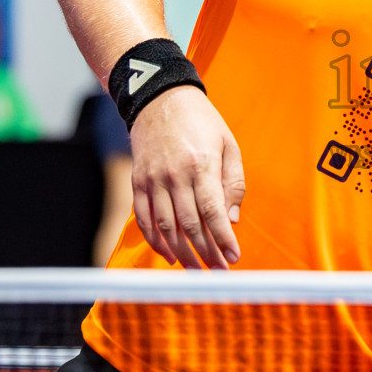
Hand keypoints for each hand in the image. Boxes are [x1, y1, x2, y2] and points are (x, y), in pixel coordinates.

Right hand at [128, 86, 244, 268]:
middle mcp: (175, 175)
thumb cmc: (202, 122)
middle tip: (218, 272)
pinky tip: (169, 254)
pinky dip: (155, 240)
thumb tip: (232, 219)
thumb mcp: (229, 144)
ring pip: (166, 226)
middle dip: (206, 253)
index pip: (212, 212)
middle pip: (190, 225)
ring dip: (182, 253)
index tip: (233, 258)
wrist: (159, 99)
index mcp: (202, 165)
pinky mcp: (138, 181)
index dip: (223, 239)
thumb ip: (233, 183)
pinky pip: (144, 218)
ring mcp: (153, 179)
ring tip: (197, 270)